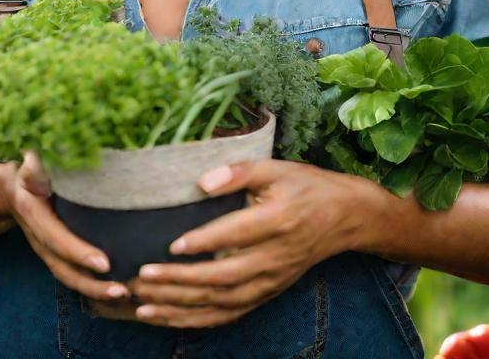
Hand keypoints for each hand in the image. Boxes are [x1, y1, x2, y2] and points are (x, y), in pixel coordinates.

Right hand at [0, 151, 131, 303]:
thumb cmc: (28, 168)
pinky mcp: (57, 255)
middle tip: (122, 291)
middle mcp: (40, 239)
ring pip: (70, 278)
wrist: (11, 189)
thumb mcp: (31, 161)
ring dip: (96, 291)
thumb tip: (42, 158)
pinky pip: (74, 276)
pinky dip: (94, 288)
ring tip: (125, 295)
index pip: (58, 240)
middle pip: (65, 270)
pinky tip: (118, 291)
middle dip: (92, 285)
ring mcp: (47, 251)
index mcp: (35, 215)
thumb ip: (37, 161)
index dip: (80, 253)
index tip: (105, 263)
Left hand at [127, 159, 364, 327]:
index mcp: (278, 221)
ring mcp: (271, 280)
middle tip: (143, 278)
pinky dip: (198, 320)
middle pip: (224, 277)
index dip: (205, 242)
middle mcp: (274, 257)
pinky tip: (170, 318)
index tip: (173, 245)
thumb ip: (239, 172)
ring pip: (223, 302)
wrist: (345, 217)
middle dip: (180, 282)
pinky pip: (231, 313)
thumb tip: (202, 181)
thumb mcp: (277, 168)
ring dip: (182, 306)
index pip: (236, 235)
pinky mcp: (268, 293)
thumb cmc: (306, 186)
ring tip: (144, 303)